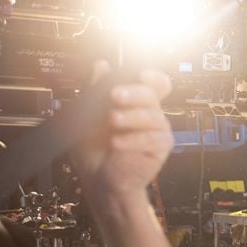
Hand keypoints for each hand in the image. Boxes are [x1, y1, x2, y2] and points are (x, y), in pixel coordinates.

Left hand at [73, 61, 172, 206]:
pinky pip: (153, 138)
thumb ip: (94, 90)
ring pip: (153, 115)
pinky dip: (133, 140)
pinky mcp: (160, 148)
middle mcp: (148, 114)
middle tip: (115, 95)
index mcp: (135, 103)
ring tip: (112, 121)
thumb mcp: (86, 116)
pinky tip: (116, 143)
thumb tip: (101, 66)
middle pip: (152, 93)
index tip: (139, 73)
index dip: (152, 76)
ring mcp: (156, 131)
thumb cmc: (94, 150)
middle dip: (133, 92)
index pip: (154, 83)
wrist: (98, 180)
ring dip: (131, 116)